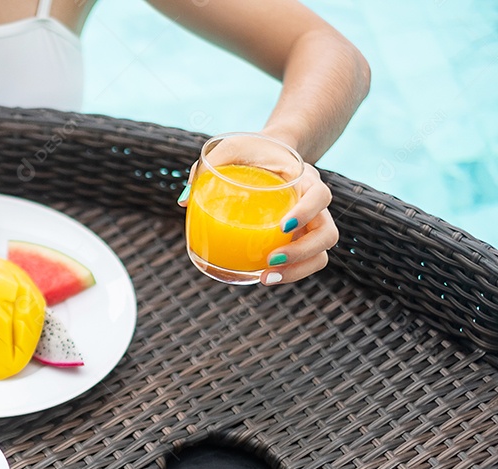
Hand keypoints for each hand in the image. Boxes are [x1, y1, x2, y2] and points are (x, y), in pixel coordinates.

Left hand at [177, 134, 338, 285]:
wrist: (269, 152)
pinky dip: (289, 274)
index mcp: (305, 179)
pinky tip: (261, 277)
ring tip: (264, 278)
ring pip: (320, 254)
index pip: (320, 196)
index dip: (307, 212)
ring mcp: (310, 224)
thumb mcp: (230, 148)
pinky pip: (304, 262)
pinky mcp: (299, 239)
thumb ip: (208, 167)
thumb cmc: (250, 150)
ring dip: (297, 271)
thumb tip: (184, 201)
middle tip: (270, 260)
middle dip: (302, 253)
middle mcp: (315, 204)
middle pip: (327, 234)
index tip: (282, 224)